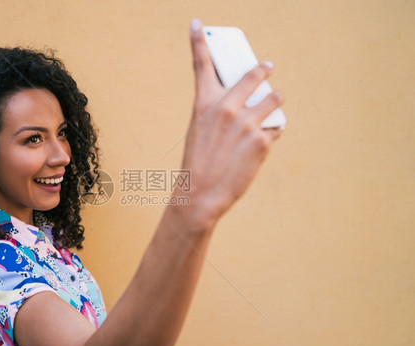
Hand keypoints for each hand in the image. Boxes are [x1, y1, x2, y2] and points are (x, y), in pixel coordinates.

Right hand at [180, 19, 284, 221]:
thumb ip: (220, 112)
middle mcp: (227, 107)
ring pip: (274, 99)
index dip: (198, 42)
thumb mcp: (200, 131)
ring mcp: (247, 122)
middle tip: (268, 66)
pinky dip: (272, 133)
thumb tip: (248, 102)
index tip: (197, 24)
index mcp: (204, 104)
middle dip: (263, 69)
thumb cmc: (198, 164)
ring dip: (276, 101)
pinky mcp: (263, 140)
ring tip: (274, 105)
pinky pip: (276, 128)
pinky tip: (261, 144)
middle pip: (252, 75)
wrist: (201, 195)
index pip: (201, 65)